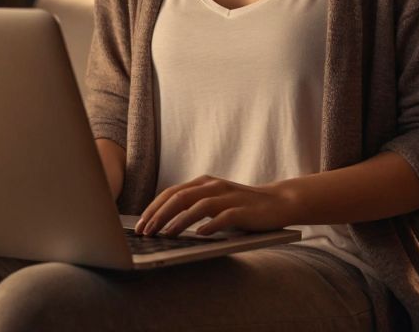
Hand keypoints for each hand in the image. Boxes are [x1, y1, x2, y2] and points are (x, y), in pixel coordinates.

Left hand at [136, 175, 295, 236]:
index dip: (154, 208)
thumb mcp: (214, 202)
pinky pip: (223, 217)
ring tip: (165, 235)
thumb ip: (194, 206)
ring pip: (197, 206)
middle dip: (159, 215)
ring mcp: (228, 197)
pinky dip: (209, 225)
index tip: (140, 225)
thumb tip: (164, 223)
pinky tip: (198, 235)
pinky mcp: (243, 210)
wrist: (279, 202)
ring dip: (179, 221)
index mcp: (203, 183)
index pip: (171, 193)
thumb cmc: (242, 207)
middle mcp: (213, 186)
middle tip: (146, 232)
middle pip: (179, 197)